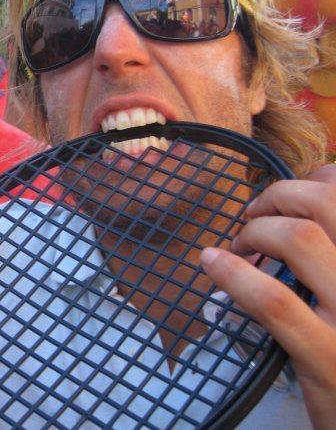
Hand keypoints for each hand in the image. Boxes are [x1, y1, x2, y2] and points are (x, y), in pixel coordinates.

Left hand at [200, 164, 335, 428]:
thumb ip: (332, 247)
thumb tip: (307, 196)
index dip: (315, 180)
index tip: (289, 194)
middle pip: (324, 203)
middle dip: (277, 196)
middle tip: (254, 213)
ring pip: (298, 239)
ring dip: (256, 232)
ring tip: (239, 246)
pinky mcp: (327, 356)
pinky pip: (273, 302)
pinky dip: (235, 275)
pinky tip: (213, 263)